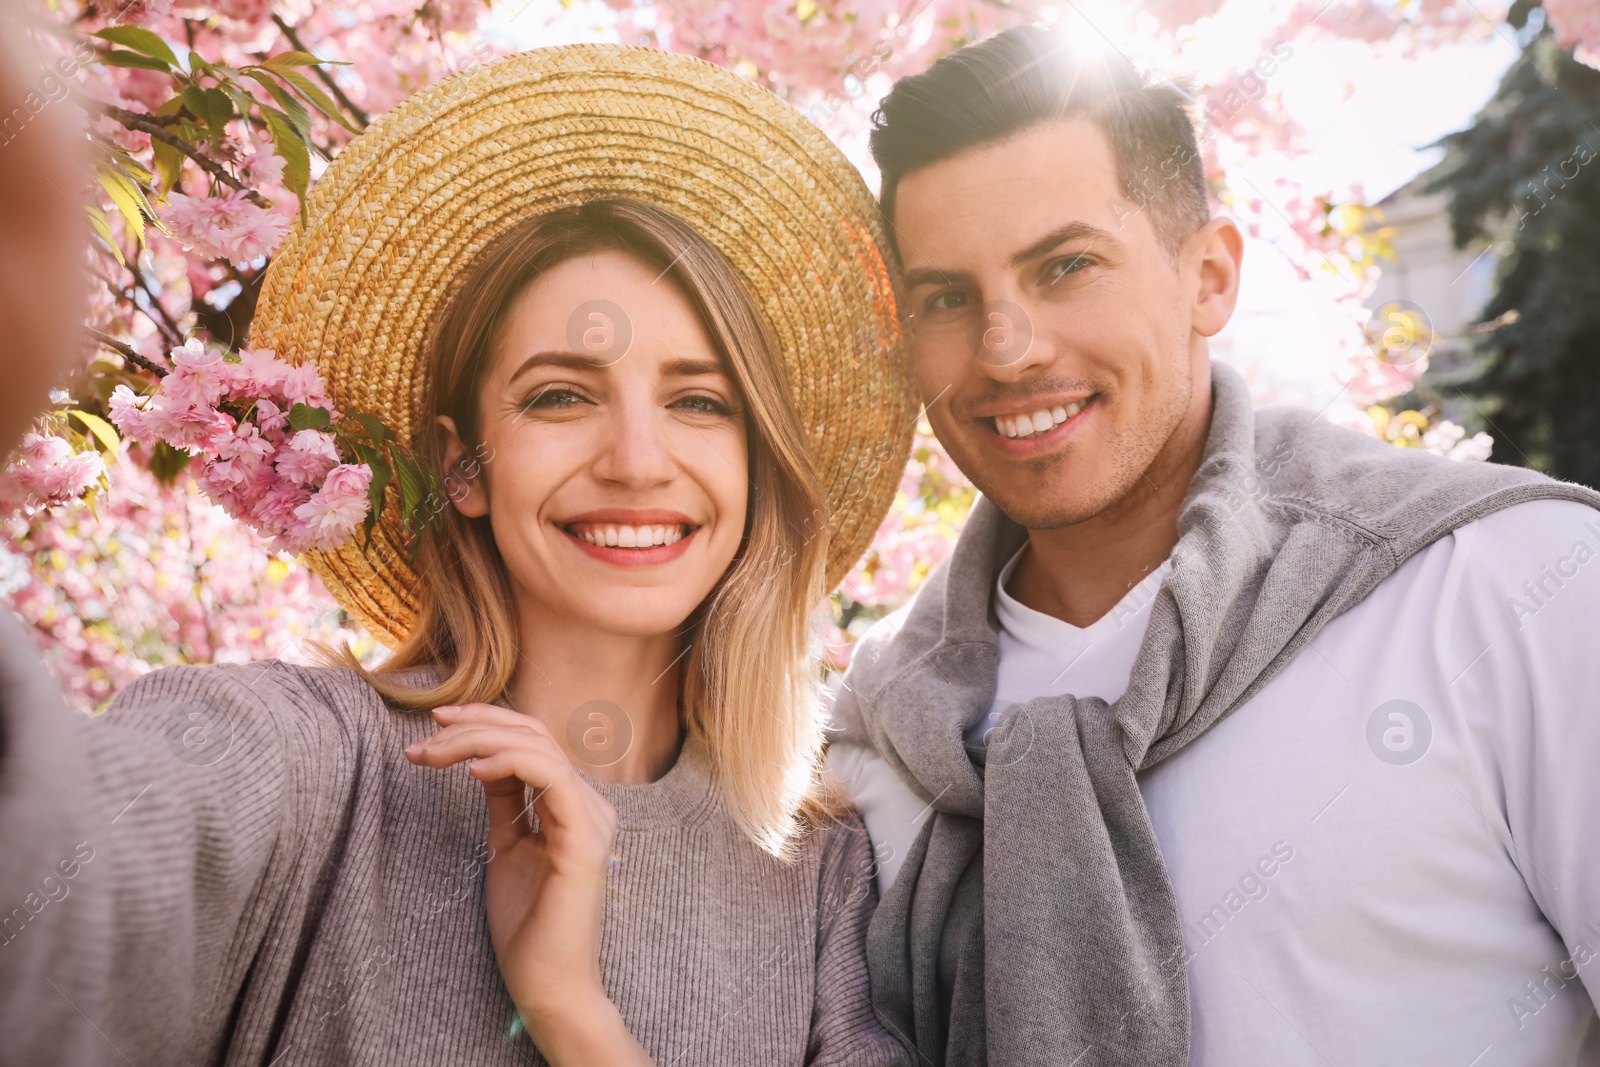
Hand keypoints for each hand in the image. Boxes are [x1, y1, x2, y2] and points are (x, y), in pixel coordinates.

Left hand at [405, 703, 646, 1059]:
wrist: (546, 982)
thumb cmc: (527, 924)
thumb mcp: (506, 845)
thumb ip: (504, 801)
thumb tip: (482, 758)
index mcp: (574, 804)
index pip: (534, 740)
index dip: (487, 722)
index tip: (436, 724)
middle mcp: (589, 803)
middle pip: (535, 735)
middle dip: (474, 725)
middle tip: (424, 736)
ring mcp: (591, 818)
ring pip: (539, 747)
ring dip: (479, 740)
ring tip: (433, 752)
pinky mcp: (584, 839)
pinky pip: (551, 778)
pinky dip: (509, 762)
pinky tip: (471, 769)